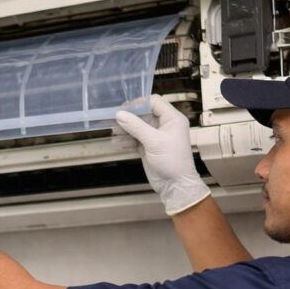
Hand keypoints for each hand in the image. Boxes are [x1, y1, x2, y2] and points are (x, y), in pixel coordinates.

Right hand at [115, 94, 209, 214]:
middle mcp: (164, 125)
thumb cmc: (172, 162)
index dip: (139, 103)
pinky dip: (126, 140)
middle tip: (114, 119)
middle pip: (143, 114)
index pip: (154, 102)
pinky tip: (116, 143)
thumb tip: (120, 114)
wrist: (175, 186)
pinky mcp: (148, 147)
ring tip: (113, 132)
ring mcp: (155, 136)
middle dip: (129, 117)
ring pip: (137, 126)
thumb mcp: (154, 142)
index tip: (124, 108)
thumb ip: (136, 126)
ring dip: (125, 129)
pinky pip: (135, 139)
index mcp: (172, 119)